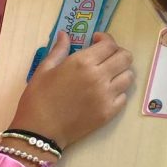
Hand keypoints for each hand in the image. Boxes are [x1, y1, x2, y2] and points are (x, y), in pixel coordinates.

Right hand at [7, 32, 133, 147]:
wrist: (39, 132)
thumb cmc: (38, 98)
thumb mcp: (44, 69)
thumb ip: (59, 50)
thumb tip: (65, 34)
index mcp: (83, 62)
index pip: (109, 44)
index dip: (106, 39)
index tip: (97, 41)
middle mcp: (99, 76)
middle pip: (125, 58)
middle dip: (117, 53)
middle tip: (106, 57)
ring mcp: (107, 96)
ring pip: (129, 76)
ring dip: (120, 72)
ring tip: (107, 74)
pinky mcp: (109, 113)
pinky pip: (124, 96)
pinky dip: (118, 92)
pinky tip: (105, 92)